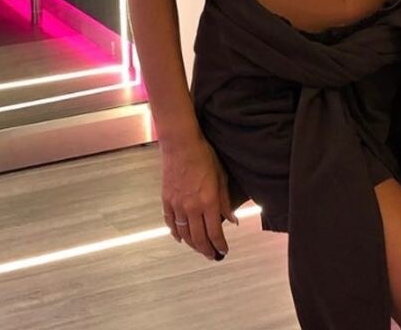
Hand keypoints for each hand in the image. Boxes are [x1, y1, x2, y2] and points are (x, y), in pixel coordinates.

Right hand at [161, 135, 235, 259]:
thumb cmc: (203, 155)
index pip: (215, 233)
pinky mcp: (167, 201)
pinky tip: (180, 238)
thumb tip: (233, 220)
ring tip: (199, 249)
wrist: (181, 144)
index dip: (220, 245)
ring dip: (193, 245)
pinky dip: (176, 233)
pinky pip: (170, 223)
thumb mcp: (221, 177)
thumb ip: (226, 202)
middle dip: (207, 250)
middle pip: (199, 239)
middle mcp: (192, 208)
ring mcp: (177, 206)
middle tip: (212, 256)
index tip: (223, 250)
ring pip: (185, 235)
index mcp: (208, 202)